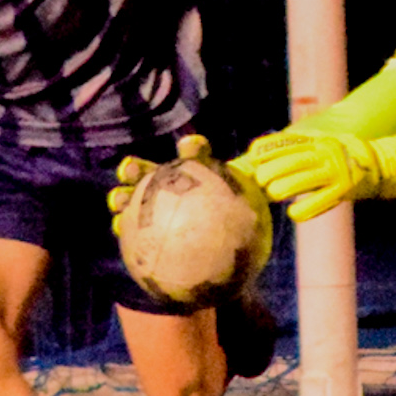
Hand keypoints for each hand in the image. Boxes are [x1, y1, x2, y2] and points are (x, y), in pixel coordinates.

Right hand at [108, 135, 264, 234]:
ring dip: (122, 194)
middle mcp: (170, 184)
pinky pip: (131, 229)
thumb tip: (276, 191)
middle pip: (152, 171)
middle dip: (138, 167)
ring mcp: (152, 204)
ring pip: (133, 196)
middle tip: (132, 169)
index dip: (193, 149)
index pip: (196, 155)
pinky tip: (118, 231)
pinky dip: (123, 228)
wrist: (222, 248)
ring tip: (118, 200)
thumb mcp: (250, 207)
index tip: (190, 148)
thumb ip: (258, 196)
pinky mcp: (143, 229)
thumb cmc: (237, 222)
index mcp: (196, 173)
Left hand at [246, 131, 395, 221]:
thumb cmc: (344, 155)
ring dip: (284, 188)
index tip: (253, 154)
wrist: (380, 164)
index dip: (269, 148)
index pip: (290, 142)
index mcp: (320, 142)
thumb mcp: (324, 142)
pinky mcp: (344, 190)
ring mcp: (336, 172)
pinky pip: (321, 201)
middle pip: (294, 161)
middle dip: (272, 170)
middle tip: (260, 179)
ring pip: (305, 180)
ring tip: (272, 194)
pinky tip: (293, 212)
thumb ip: (301, 146)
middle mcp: (327, 154)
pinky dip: (304, 209)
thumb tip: (267, 152)